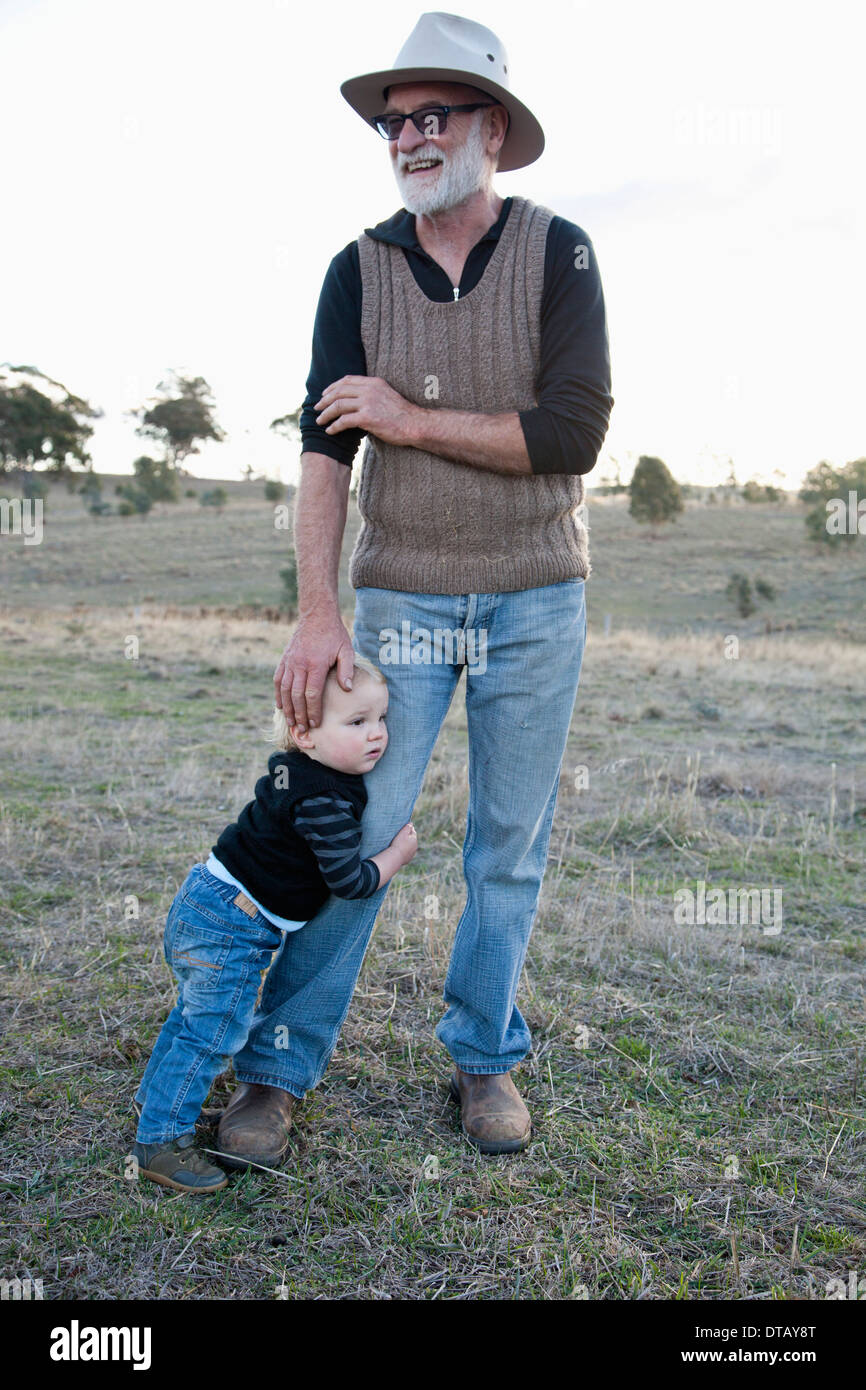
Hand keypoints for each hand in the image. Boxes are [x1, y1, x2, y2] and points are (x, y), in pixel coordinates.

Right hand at [274, 609, 353, 732]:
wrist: (317, 615)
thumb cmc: (334, 634)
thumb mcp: (346, 649)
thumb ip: (346, 670)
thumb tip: (347, 689)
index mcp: (316, 663)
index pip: (312, 693)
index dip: (313, 711)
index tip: (316, 723)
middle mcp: (300, 664)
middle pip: (296, 695)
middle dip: (299, 715)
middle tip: (303, 729)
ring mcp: (289, 661)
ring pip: (285, 690)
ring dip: (287, 708)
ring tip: (291, 722)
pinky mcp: (284, 659)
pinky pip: (278, 680)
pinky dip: (278, 694)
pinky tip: (280, 706)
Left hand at [314, 375, 419, 445]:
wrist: (415, 425)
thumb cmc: (402, 415)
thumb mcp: (386, 396)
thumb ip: (371, 394)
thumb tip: (355, 400)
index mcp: (374, 382)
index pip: (347, 380)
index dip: (332, 387)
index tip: (324, 394)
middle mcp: (370, 390)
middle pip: (339, 391)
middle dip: (325, 400)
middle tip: (317, 408)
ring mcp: (368, 403)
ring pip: (338, 405)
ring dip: (326, 414)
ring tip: (320, 421)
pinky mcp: (367, 418)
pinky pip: (344, 421)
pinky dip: (334, 426)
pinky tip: (330, 431)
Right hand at [390, 822, 417, 864]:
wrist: (395, 857)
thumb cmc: (398, 843)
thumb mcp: (402, 833)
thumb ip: (407, 827)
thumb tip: (411, 823)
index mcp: (414, 839)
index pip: (413, 832)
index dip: (408, 829)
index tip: (404, 828)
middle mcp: (415, 847)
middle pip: (412, 840)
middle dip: (408, 838)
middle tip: (400, 836)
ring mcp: (412, 854)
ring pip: (410, 847)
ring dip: (406, 845)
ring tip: (399, 844)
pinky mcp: (408, 859)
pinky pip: (406, 854)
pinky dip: (404, 852)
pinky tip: (399, 851)